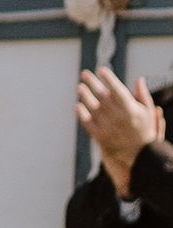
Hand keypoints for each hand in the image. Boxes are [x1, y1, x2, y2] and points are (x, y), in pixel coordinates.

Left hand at [77, 68, 162, 192]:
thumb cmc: (145, 131)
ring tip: (80, 86)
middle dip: (92, 82)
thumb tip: (139, 79)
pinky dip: (82, 114)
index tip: (102, 69)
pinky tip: (78, 105)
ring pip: (92, 107)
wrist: (140, 157)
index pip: (116, 90)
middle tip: (85, 73)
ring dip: (85, 96)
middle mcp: (117, 117)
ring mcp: (107, 127)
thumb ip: (143, 95)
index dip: (109, 78)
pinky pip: (88, 123)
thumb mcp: (149, 113)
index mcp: (130, 109)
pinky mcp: (100, 137)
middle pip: (101, 96)